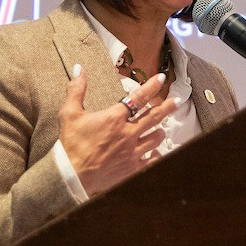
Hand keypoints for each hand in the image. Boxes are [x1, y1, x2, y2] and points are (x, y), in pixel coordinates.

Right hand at [58, 65, 178, 195]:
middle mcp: (128, 133)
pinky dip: (156, 155)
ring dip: (159, 131)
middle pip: (155, 116)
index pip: (139, 97)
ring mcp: (132, 152)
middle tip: (176, 101)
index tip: (161, 78)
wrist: (70, 176)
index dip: (152, 86)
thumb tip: (79, 68)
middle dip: (167, 107)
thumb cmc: (70, 144)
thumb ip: (76, 89)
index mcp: (115, 118)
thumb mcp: (69, 113)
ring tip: (161, 129)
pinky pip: (152, 160)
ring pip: (156, 137)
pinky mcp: (132, 168)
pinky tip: (157, 153)